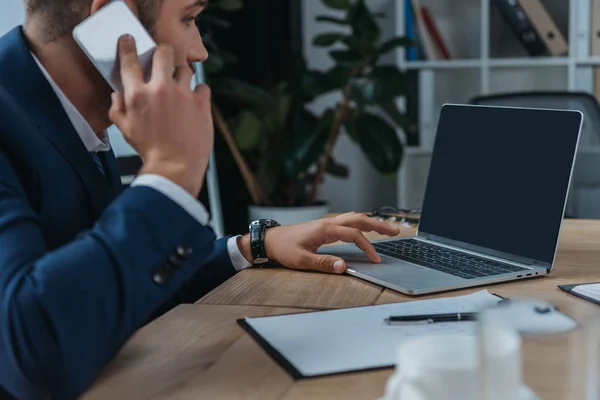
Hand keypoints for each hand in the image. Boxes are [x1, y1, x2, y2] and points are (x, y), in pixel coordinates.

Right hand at [109, 35, 212, 196]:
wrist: (175, 167)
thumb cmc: (149, 150)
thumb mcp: (125, 130)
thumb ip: (118, 109)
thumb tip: (117, 94)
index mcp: (137, 95)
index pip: (130, 61)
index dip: (128, 46)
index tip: (129, 39)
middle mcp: (160, 90)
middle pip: (163, 53)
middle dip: (163, 52)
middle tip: (163, 59)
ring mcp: (183, 95)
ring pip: (185, 69)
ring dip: (181, 75)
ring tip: (180, 88)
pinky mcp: (201, 103)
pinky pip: (202, 87)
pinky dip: (198, 93)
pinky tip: (193, 103)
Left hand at [240, 213, 399, 273]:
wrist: (270, 240)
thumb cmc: (284, 249)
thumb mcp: (302, 260)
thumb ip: (323, 263)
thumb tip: (344, 267)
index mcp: (325, 229)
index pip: (354, 235)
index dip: (368, 246)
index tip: (376, 259)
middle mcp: (329, 223)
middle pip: (359, 220)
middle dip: (379, 225)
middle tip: (396, 230)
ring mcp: (327, 223)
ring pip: (354, 217)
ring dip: (371, 222)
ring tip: (386, 228)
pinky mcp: (324, 226)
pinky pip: (347, 220)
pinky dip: (360, 222)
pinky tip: (365, 228)